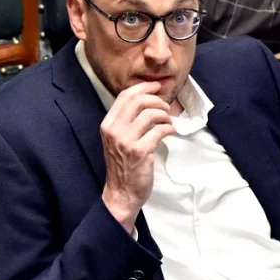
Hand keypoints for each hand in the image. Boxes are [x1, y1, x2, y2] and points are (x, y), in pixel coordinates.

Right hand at [100, 82, 175, 232]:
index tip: (157, 86)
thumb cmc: (123, 166)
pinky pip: (159, 131)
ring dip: (165, 114)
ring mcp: (127, 141)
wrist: (122, 192)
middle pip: (138, 101)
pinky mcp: (141, 152)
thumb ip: (127, 121)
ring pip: (150, 114)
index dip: (144, 87)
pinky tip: (171, 131)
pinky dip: (169, 128)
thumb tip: (147, 101)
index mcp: (108, 124)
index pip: (125, 96)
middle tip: (166, 105)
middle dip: (156, 99)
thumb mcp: (118, 140)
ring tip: (169, 121)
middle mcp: (114, 130)